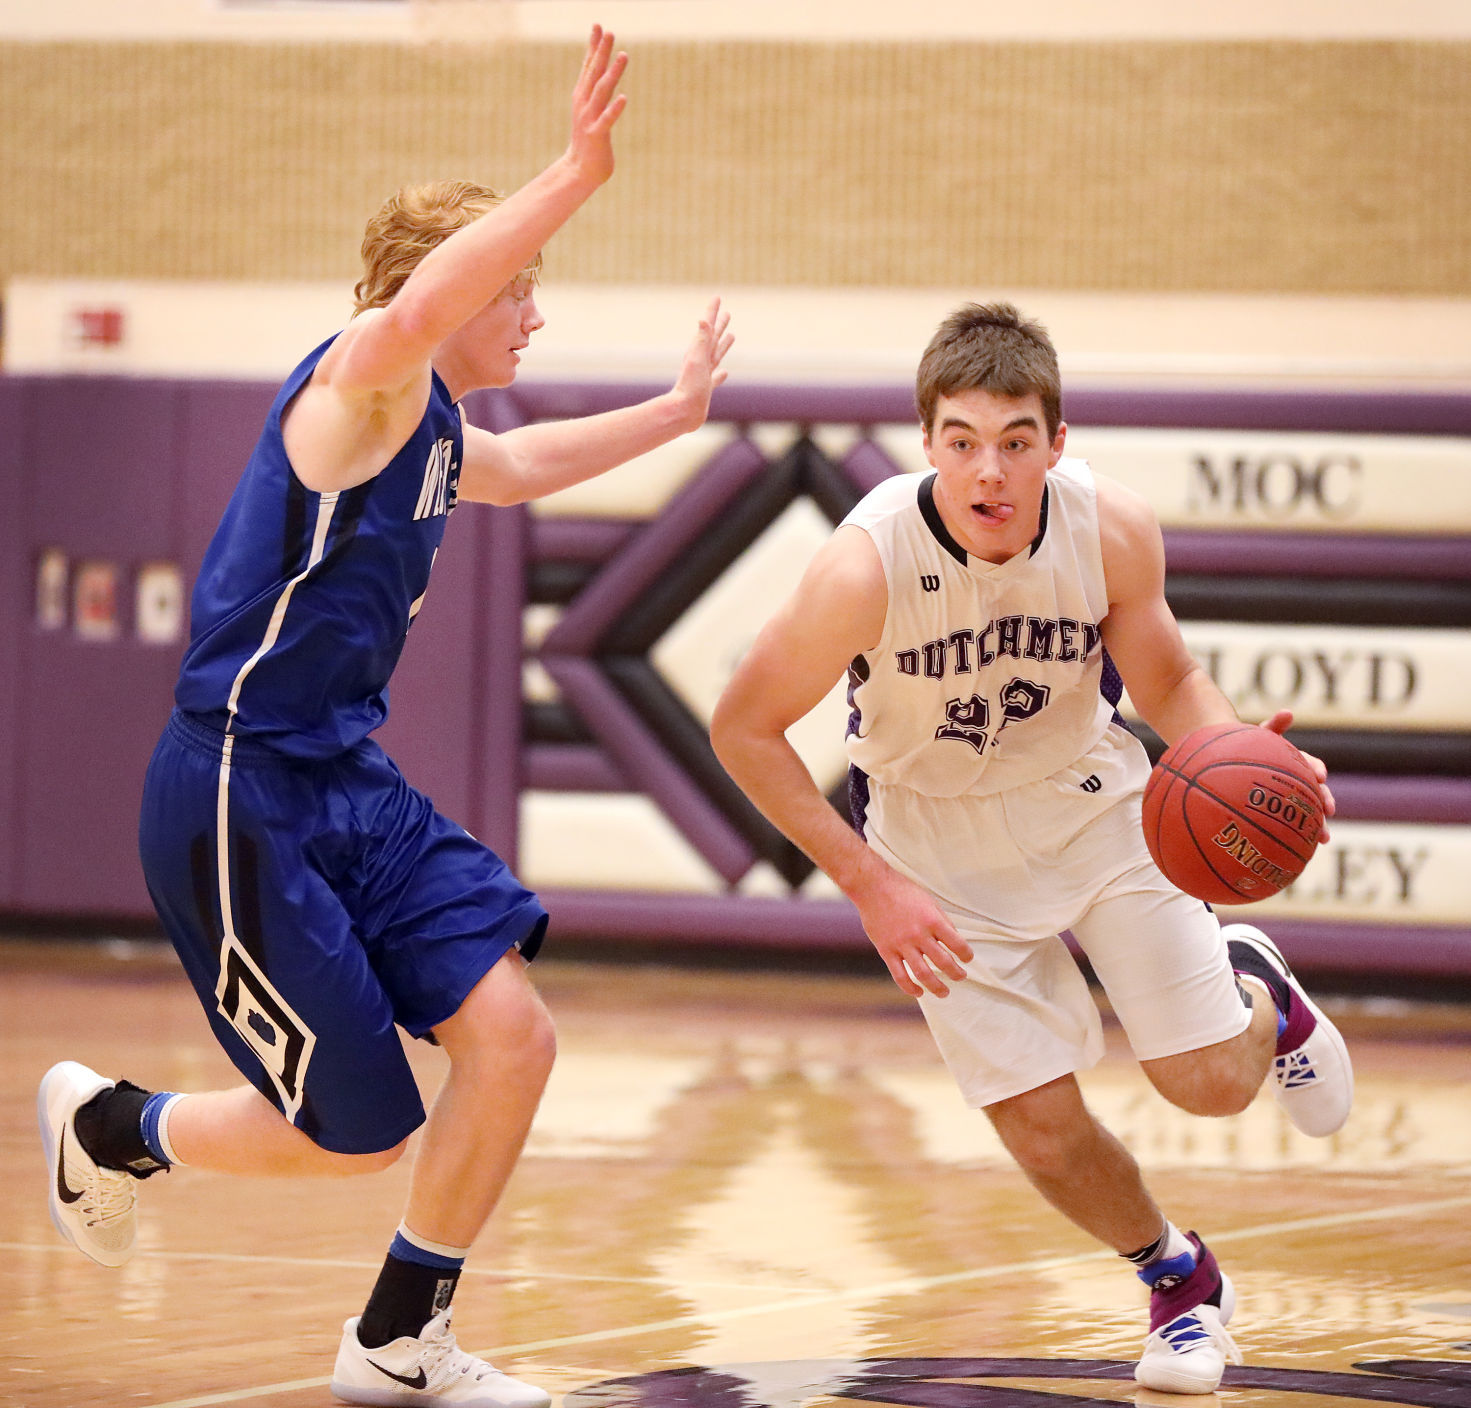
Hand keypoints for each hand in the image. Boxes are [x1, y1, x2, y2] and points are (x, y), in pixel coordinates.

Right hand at [565, 25, 627, 186]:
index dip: (593, 46)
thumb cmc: (588, 140)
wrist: (579, 171)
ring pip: (602, 91)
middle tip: (609, 32)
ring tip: (624, 55)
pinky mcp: (597, 136)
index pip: (588, 66)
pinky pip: (607, 120)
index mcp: (582, 96)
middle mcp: (584, 103)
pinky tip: (624, 97)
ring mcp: (589, 119)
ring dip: (613, 72)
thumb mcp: (590, 111)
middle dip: (601, 52)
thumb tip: (602, 73)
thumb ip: (596, 93)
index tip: (598, 25)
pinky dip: (615, 108)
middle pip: (594, 73)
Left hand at [668, 297, 734, 430]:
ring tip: (731, 336)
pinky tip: (724, 373)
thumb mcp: (696, 361)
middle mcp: (701, 361)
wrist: (683, 413)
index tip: (717, 298)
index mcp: (698, 352)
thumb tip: (703, 319)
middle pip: (713, 339)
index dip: (712, 312)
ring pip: (716, 355)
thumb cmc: (690, 388)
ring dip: (723, 345)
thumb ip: (700, 340)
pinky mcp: (705, 390)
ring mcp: (703, 375)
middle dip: (720, 325)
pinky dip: (720, 374)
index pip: (707, 328)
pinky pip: (715, 378)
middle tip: (727, 313)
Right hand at [852, 863, 973, 998]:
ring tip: (944, 992)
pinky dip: (910, 988)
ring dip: (937, 987)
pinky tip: (919, 992)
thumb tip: (954, 941)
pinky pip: (900, 976)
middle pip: (944, 962)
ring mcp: (902, 944)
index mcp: (933, 920)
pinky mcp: (886, 951)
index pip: (958, 944)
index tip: (967, 959)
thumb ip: (942, 921)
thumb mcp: (929, 902)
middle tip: (960, 977)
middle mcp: (919, 934)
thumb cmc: (903, 891)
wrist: (873, 887)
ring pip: (924, 974)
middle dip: (956, 974)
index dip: (966, 955)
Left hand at [1259, 709, 1334, 841]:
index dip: (1317, 770)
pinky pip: (1295, 824)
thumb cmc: (1248, 747)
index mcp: (1295, 762)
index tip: (1320, 776)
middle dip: (1325, 800)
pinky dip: (1302, 835)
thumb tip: (1288, 712)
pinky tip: (1305, 848)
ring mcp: (1292, 797)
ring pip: (1309, 811)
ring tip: (1323, 837)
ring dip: (1319, 823)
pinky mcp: (1284, 812)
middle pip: (1316, 791)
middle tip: (1329, 809)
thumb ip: (1274, 726)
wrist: (1235, 764)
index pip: (1312, 765)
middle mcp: (1298, 780)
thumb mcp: (1260, 736)